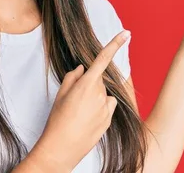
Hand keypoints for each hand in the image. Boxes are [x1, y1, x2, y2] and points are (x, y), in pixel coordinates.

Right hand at [30, 30, 131, 171]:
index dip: (115, 44)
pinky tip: (87, 120)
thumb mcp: (60, 94)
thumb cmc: (57, 120)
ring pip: (103, 94)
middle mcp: (99, 93)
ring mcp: (106, 107)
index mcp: (86, 84)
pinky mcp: (109, 119)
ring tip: (80, 113)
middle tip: (74, 100)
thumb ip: (72, 76)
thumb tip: (82, 68)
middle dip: (90, 83)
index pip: (103, 59)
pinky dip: (100, 109)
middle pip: (99, 80)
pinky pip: (107, 106)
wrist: (62, 148)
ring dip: (95, 98)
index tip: (126, 33)